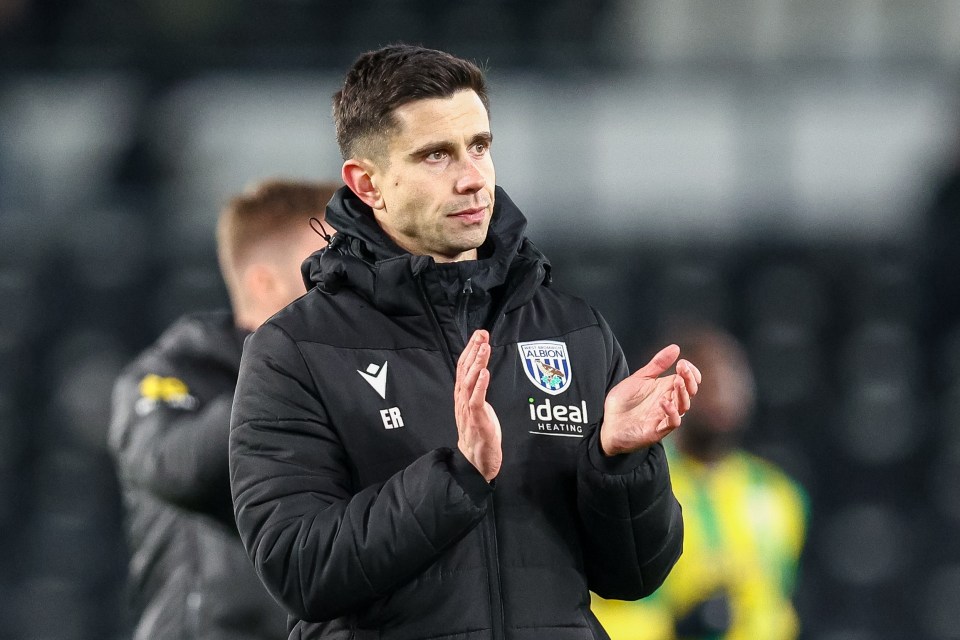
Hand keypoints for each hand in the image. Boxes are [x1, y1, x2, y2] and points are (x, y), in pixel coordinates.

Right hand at [454, 330, 501, 480]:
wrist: (476, 459)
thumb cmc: (479, 432)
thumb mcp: (478, 405)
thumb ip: (477, 389)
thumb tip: (481, 371)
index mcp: (462, 394)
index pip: (463, 367)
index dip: (470, 349)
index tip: (478, 334)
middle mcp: (462, 399)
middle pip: (465, 370)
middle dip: (473, 350)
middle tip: (481, 334)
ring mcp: (468, 409)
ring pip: (469, 381)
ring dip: (477, 363)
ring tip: (484, 347)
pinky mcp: (476, 420)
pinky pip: (476, 400)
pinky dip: (480, 385)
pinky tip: (484, 373)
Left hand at [599, 344, 700, 455]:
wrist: (608, 423)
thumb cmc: (623, 402)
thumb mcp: (640, 378)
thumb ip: (657, 364)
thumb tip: (675, 348)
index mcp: (665, 389)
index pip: (687, 380)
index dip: (690, 372)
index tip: (683, 363)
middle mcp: (668, 402)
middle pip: (689, 392)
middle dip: (689, 380)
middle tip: (683, 369)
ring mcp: (664, 416)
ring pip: (683, 406)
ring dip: (682, 393)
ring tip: (676, 382)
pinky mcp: (658, 430)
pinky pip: (673, 422)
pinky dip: (672, 413)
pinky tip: (664, 402)